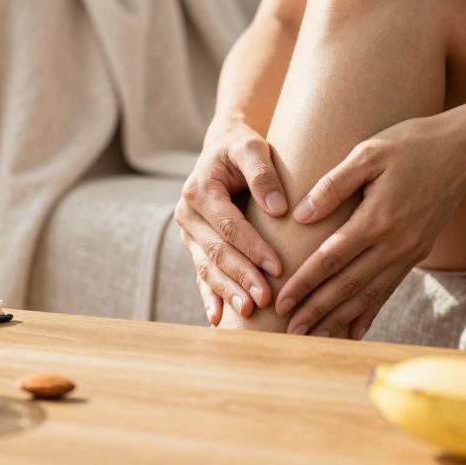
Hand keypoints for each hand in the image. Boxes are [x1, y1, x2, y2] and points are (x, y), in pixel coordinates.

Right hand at [176, 117, 287, 325]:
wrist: (224, 148)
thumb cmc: (242, 147)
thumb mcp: (252, 146)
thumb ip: (262, 172)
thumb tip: (277, 209)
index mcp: (200, 191)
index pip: (229, 226)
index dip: (252, 248)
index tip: (278, 267)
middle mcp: (188, 214)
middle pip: (216, 252)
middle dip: (241, 277)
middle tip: (264, 300)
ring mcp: (189, 233)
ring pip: (207, 268)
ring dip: (227, 291)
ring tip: (248, 312)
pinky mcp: (195, 246)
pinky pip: (201, 274)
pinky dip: (210, 296)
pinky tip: (218, 319)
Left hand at [274, 111, 465, 338]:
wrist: (463, 150)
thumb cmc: (410, 144)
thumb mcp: (368, 152)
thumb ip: (333, 184)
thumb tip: (301, 215)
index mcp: (377, 219)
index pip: (331, 260)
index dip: (304, 284)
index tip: (282, 302)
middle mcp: (395, 243)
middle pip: (348, 286)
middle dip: (317, 311)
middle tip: (289, 333)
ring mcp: (409, 252)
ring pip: (368, 295)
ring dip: (339, 319)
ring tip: (313, 338)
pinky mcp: (418, 253)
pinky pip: (389, 289)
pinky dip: (370, 312)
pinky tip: (354, 332)